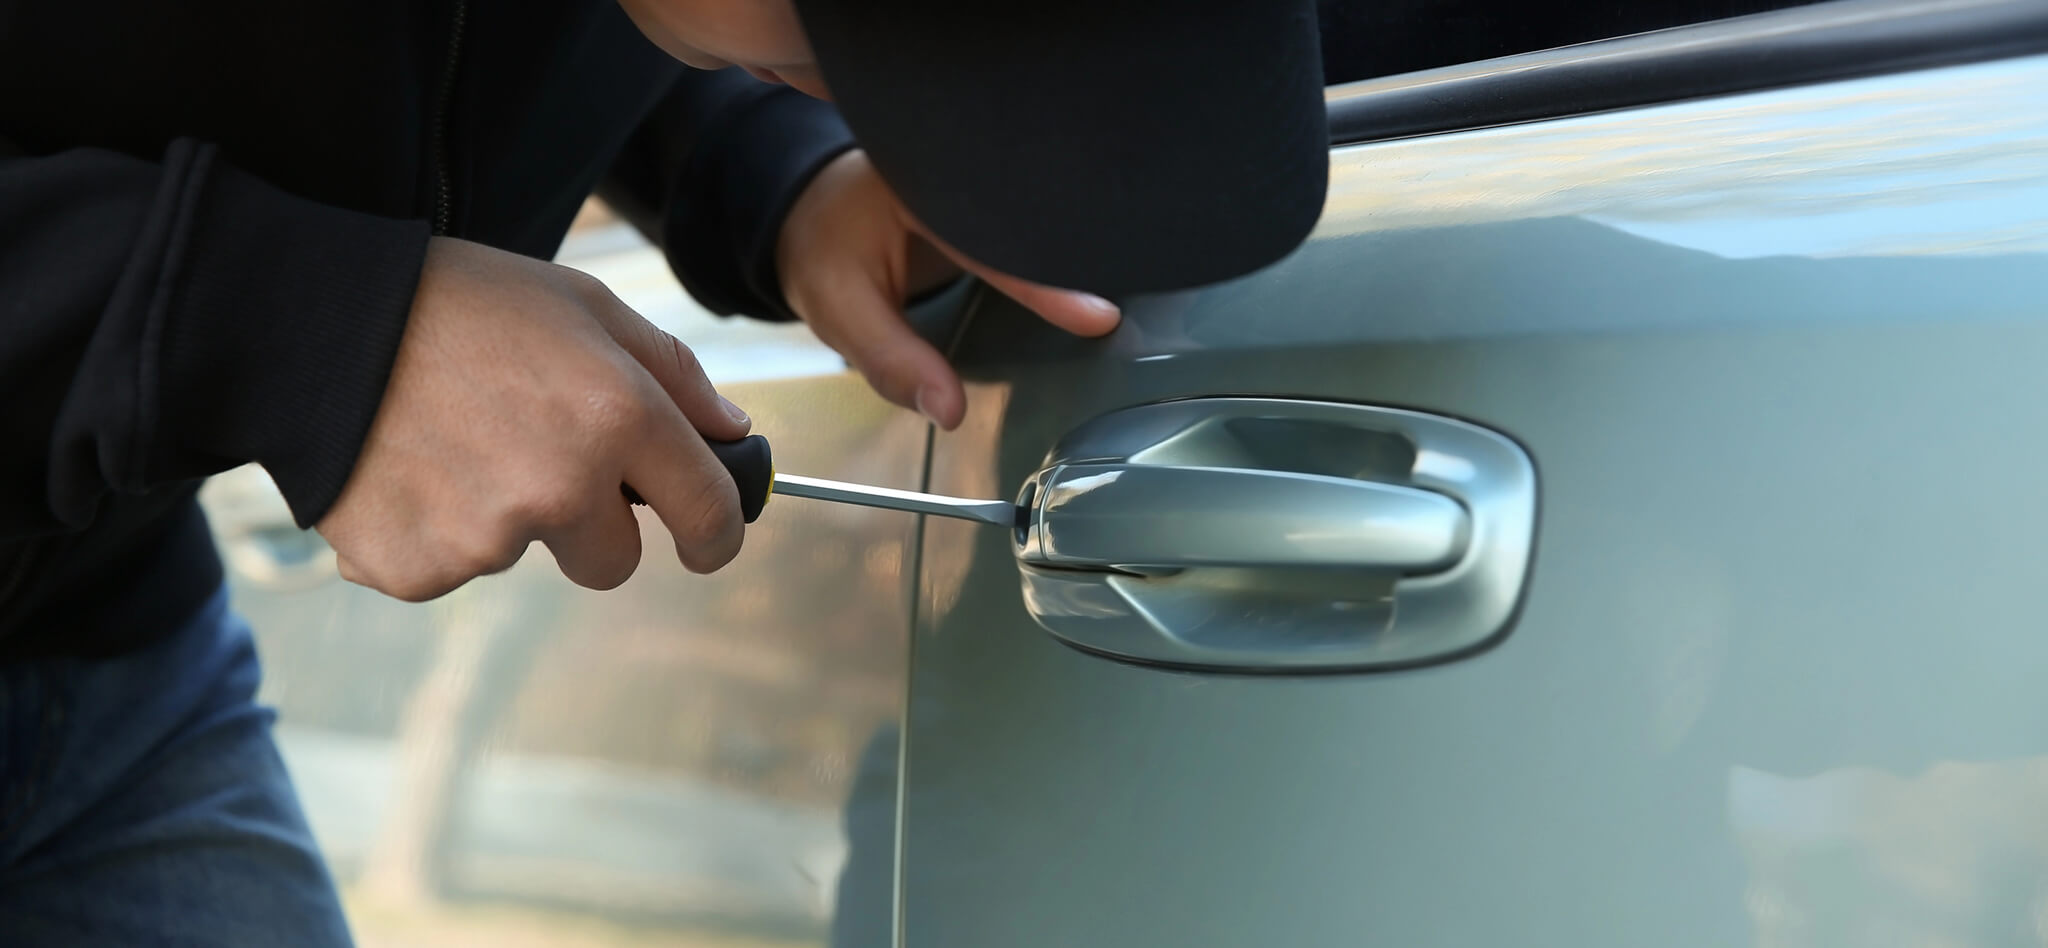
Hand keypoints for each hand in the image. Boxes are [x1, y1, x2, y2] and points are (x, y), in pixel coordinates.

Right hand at [316, 237, 753, 600]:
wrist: (311, 323)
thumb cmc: (458, 303)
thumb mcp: (582, 304)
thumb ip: (670, 372)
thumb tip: (730, 432)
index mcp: (619, 417)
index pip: (708, 512)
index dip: (717, 534)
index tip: (709, 541)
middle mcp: (563, 487)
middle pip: (613, 562)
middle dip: (591, 527)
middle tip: (534, 460)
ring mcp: (488, 537)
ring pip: (522, 557)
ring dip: (499, 517)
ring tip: (449, 440)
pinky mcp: (419, 569)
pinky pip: (448, 571)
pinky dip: (430, 534)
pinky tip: (405, 471)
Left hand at [776, 150, 1120, 429]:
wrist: (816, 209)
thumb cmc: (827, 253)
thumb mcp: (841, 309)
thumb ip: (892, 360)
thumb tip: (951, 413)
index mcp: (919, 180)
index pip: (995, 239)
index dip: (1047, 286)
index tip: (1098, 318)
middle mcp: (959, 166)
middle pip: (1037, 206)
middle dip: (1080, 250)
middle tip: (1118, 308)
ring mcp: (980, 174)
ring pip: (1042, 207)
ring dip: (1076, 246)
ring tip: (1119, 285)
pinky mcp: (993, 190)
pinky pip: (1034, 214)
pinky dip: (1059, 244)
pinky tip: (1087, 270)